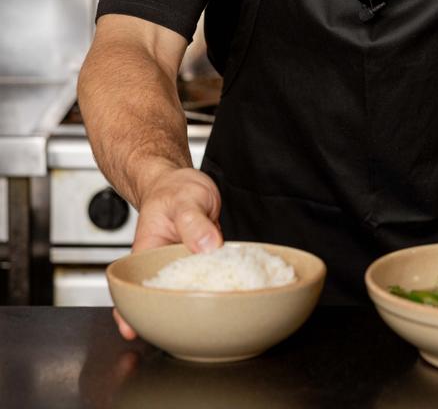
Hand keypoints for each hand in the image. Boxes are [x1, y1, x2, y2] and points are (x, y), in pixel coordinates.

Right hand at [114, 167, 221, 340]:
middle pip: (159, 298)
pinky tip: (231, 297)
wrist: (186, 184)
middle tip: (188, 332)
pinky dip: (215, 289)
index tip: (131, 329)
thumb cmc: (175, 189)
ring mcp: (183, 268)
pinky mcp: (202, 265)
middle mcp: (162, 265)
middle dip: (168, 320)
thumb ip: (193, 221)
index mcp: (147, 252)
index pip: (131, 285)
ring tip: (212, 322)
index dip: (127, 312)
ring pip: (186, 293)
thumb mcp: (184, 199)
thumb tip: (208, 244)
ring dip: (197, 306)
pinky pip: (206, 282)